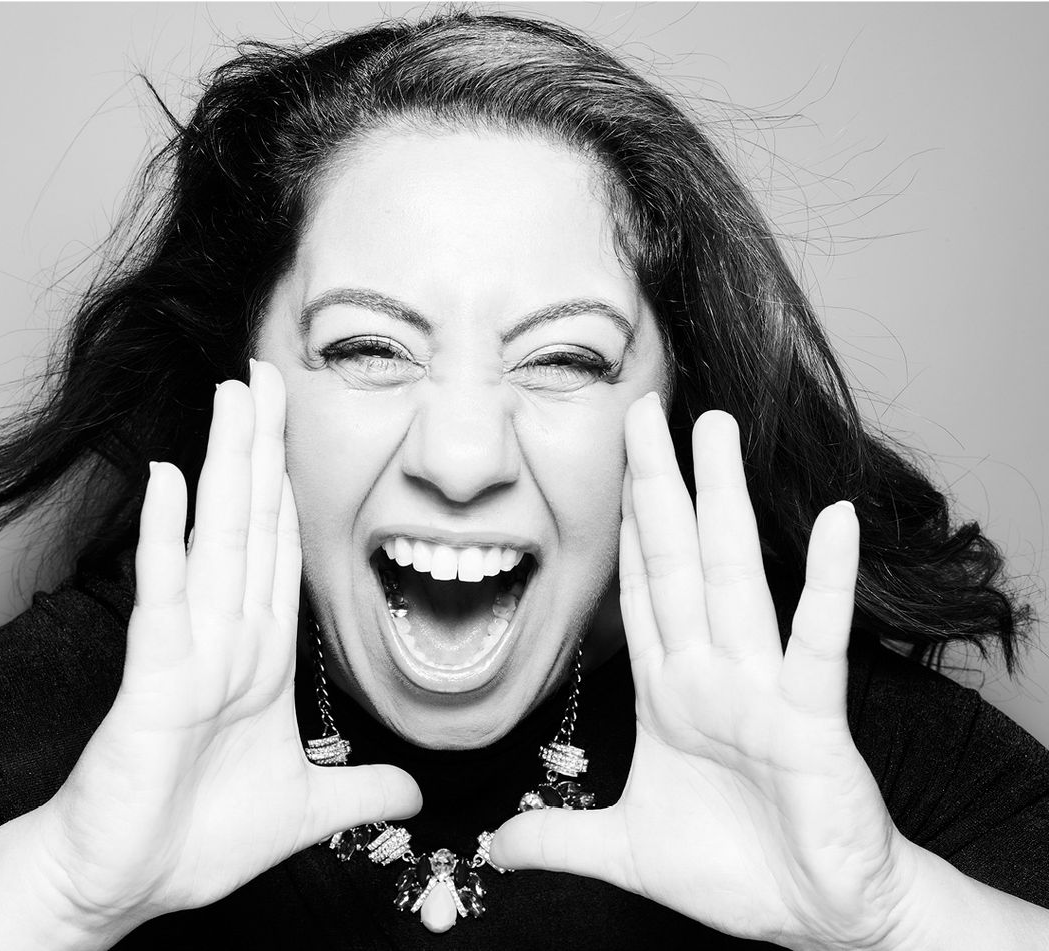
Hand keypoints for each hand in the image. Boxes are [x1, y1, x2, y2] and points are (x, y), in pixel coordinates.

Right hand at [40, 362, 420, 928]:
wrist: (121, 887)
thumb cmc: (193, 841)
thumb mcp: (305, 811)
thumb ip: (358, 791)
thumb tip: (415, 794)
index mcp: (258, 657)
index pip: (281, 554)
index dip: (293, 491)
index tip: (300, 432)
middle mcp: (225, 639)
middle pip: (251, 524)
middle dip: (264, 449)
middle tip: (267, 374)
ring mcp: (188, 651)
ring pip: (215, 540)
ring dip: (226, 466)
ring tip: (231, 397)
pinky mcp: (153, 679)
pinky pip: (165, 598)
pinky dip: (166, 540)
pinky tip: (167, 481)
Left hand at [492, 394, 910, 949]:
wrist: (818, 917)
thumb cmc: (735, 872)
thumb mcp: (625, 852)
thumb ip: (558, 838)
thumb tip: (493, 845)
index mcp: (670, 693)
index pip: (638, 593)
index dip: (619, 532)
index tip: (603, 469)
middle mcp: (712, 674)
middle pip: (677, 560)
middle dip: (656, 486)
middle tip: (642, 410)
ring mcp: (761, 689)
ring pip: (735, 577)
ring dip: (724, 502)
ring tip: (716, 428)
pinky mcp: (812, 720)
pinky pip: (815, 641)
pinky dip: (825, 584)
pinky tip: (834, 521)